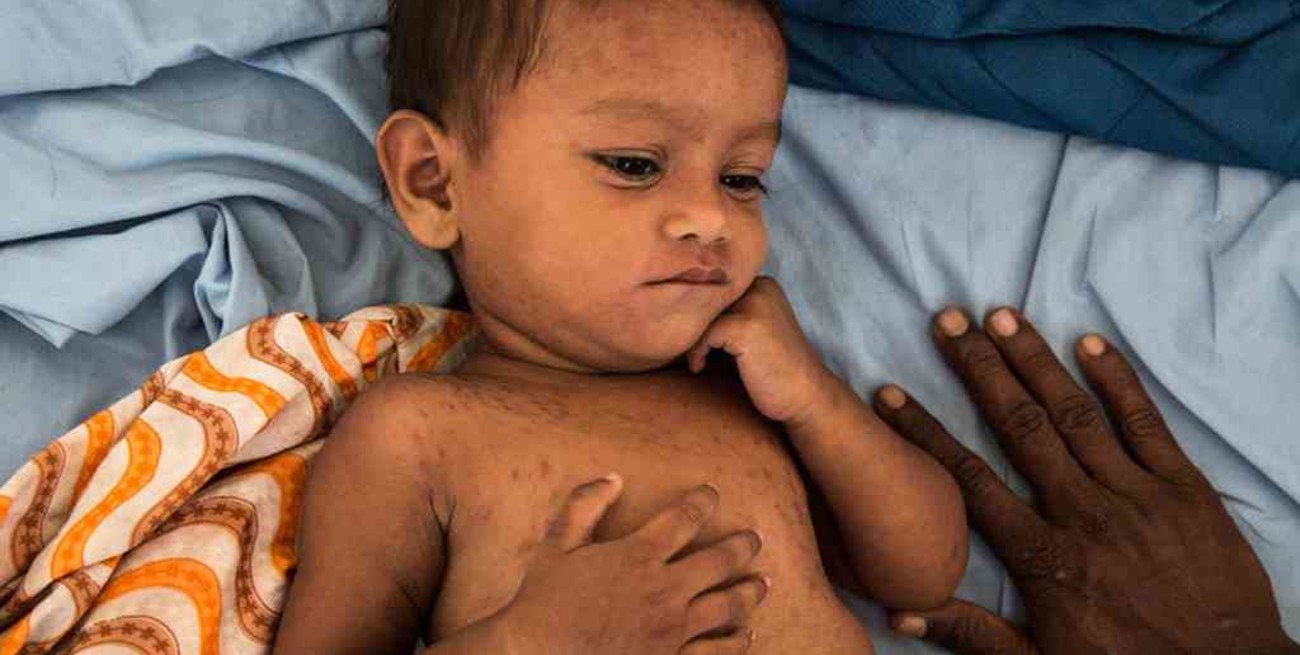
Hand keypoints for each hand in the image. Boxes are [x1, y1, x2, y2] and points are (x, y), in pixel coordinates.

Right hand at [497, 475, 768, 654]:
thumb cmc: (543, 603)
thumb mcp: (556, 546)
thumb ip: (583, 506)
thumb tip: (612, 478)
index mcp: (638, 555)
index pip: (684, 517)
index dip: (703, 501)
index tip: (712, 493)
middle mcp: (664, 590)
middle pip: (720, 560)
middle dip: (742, 545)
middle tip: (754, 538)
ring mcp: (673, 629)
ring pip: (728, 606)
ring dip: (749, 591)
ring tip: (762, 582)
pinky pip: (716, 652)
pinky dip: (736, 642)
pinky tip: (746, 636)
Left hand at [688, 276, 840, 424]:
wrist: (806, 397)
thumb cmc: (773, 370)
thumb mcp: (751, 332)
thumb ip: (725, 314)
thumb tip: (672, 310)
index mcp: (762, 284)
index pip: (710, 287)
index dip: (693, 312)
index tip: (685, 337)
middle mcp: (760, 287)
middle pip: (702, 296)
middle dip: (688, 324)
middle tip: (684, 350)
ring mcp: (754, 305)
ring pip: (698, 314)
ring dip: (688, 338)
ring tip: (693, 358)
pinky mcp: (746, 327)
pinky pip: (703, 333)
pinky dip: (696, 352)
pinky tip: (699, 368)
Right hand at [872, 307, 1297, 654]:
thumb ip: (970, 634)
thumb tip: (898, 611)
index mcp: (1043, 556)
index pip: (969, 479)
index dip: (926, 433)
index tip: (891, 394)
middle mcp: (1082, 513)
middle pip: (1020, 427)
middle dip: (980, 369)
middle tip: (949, 321)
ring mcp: (1135, 494)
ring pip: (1075, 414)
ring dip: (1036, 360)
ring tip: (1002, 315)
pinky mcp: (1184, 487)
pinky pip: (1145, 423)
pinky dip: (1117, 380)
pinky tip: (1089, 342)